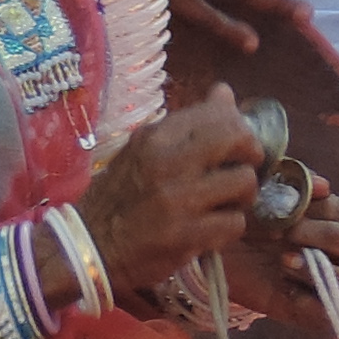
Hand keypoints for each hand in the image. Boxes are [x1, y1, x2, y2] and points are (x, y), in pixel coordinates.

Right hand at [84, 94, 274, 288]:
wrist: (88, 246)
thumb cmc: (119, 197)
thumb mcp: (143, 152)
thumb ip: (186, 126)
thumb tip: (224, 92)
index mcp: (155, 137)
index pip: (216, 112)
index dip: (237, 126)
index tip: (235, 143)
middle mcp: (167, 162)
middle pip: (237, 137)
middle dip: (250, 152)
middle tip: (241, 167)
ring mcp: (178, 199)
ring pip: (244, 182)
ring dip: (242, 196)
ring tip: (224, 203)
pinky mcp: (186, 235)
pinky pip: (235, 223)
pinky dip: (229, 227)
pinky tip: (211, 229)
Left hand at [217, 163, 338, 312]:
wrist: (209, 252)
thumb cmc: (237, 220)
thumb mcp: (258, 194)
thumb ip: (290, 184)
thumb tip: (324, 186)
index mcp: (323, 219)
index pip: (337, 210)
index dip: (314, 209)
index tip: (281, 211)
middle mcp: (329, 251)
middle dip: (318, 235)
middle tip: (283, 235)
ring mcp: (320, 282)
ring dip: (319, 271)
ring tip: (285, 263)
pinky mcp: (305, 310)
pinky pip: (327, 316)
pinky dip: (310, 304)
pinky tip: (283, 288)